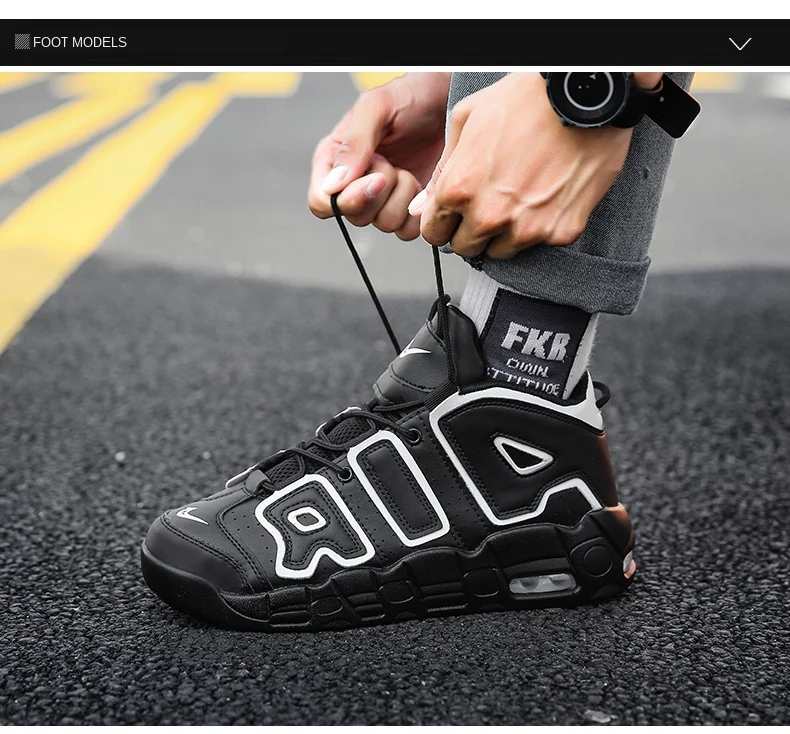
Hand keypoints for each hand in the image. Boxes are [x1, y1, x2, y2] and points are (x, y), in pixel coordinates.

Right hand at [308, 73, 449, 240]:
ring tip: (408, 170)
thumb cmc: (410, 97)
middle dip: (380, 192)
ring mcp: (382, 200)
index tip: (375, 179)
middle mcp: (354, 185)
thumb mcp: (376, 108)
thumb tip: (332, 185)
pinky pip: (406, 231)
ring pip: (383, 224)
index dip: (345, 200)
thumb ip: (354, 144)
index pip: (321, 202)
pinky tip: (422, 187)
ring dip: (402, 197)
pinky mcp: (407, 210)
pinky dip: (418, 212)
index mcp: (333, 161)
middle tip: (393, 163)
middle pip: (354, 216)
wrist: (449, 101)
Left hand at [410, 72, 634, 258]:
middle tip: (486, 205)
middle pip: (465, 248)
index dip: (442, 223)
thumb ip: (442, 170)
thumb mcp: (468, 119)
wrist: (587, 95)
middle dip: (469, 231)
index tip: (452, 217)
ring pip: (501, 252)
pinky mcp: (560, 232)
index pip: (434, 233)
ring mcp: (527, 228)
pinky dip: (540, 226)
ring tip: (518, 199)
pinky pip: (540, 244)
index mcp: (460, 189)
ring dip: (503, 233)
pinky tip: (546, 196)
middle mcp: (490, 215)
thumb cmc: (528, 98)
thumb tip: (422, 205)